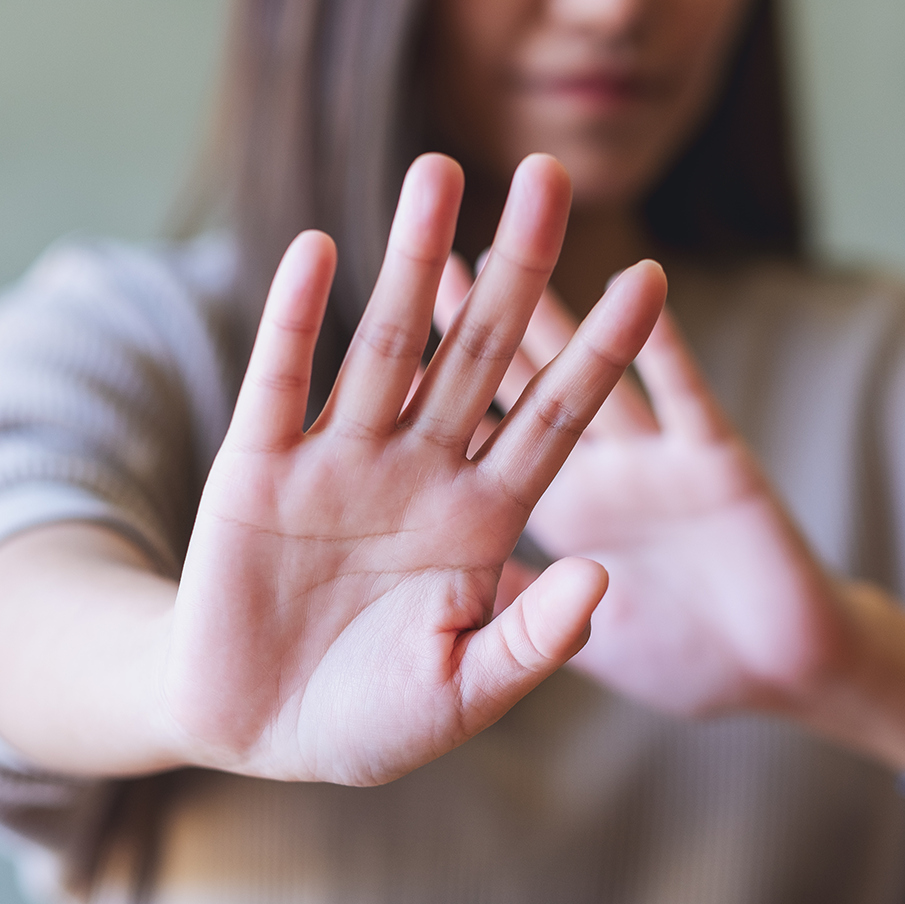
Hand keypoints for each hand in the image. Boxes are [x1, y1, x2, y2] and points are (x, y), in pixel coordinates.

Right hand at [164, 154, 665, 784]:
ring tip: (440, 171)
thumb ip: (534, 637)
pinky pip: (283, 382)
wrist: (253, 729)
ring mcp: (339, 462)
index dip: (603, 352)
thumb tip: (604, 579)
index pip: (556, 417)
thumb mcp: (465, 692)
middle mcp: (419, 471)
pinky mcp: (257, 470)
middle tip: (553, 172)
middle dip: (517, 268)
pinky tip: (321, 251)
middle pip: (479, 352)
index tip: (652, 279)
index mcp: (481, 519)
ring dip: (411, 260)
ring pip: (384, 343)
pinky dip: (297, 318)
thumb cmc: (369, 718)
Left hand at [435, 264, 855, 717]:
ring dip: (562, 301)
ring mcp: (655, 463)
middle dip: (481, 304)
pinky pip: (685, 400)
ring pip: (592, 368)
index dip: (434, 374)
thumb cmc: (684, 662)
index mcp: (555, 510)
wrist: (784, 681)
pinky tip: (639, 286)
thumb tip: (424, 572)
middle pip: (521, 376)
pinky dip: (662, 346)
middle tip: (432, 226)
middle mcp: (595, 471)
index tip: (393, 313)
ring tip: (532, 219)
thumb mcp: (578, 642)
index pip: (478, 428)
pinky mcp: (719, 469)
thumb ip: (511, 603)